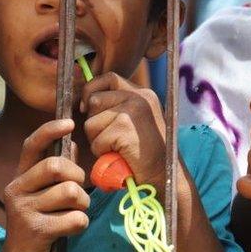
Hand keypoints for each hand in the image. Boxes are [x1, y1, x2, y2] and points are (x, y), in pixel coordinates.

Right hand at [0, 119, 89, 251]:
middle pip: (57, 166)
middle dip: (78, 177)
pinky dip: (80, 224)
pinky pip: (76, 218)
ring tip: (73, 213)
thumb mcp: (44, 193)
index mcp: (21, 177)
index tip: (69, 123)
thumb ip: (58, 171)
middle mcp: (18, 190)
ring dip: (82, 204)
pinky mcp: (37, 230)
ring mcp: (25, 210)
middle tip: (77, 192)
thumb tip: (74, 142)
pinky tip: (69, 229)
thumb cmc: (41, 220)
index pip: (32, 146)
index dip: (50, 131)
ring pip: (71, 192)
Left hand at [81, 72, 167, 189]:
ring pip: (91, 122)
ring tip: (118, 148)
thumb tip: (86, 101)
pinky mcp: (125, 128)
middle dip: (94, 122)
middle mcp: (140, 97)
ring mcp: (133, 111)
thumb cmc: (146, 152)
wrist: (165, 173)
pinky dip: (103, 153)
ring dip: (98, 140)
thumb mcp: (136, 121)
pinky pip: (97, 140)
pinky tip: (120, 155)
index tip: (87, 108)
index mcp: (143, 94)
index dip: (91, 90)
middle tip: (113, 137)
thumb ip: (118, 106)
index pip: (108, 78)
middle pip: (94, 100)